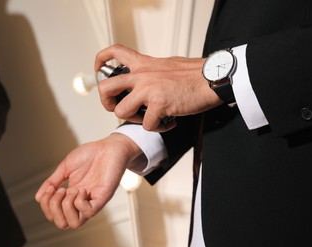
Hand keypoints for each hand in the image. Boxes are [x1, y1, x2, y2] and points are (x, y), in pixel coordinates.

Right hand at [35, 133, 142, 228]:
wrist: (110, 147)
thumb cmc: (91, 155)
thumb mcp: (65, 167)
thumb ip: (52, 181)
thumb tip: (37, 198)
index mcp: (71, 195)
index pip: (54, 214)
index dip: (46, 205)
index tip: (50, 187)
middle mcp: (80, 202)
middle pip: (62, 224)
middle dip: (53, 208)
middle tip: (59, 190)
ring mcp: (92, 201)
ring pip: (75, 224)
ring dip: (66, 207)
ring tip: (71, 190)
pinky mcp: (103, 197)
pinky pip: (89, 212)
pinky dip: (80, 203)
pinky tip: (82, 189)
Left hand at [95, 44, 222, 131]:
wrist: (212, 78)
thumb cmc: (193, 73)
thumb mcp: (165, 65)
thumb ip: (150, 72)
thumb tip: (141, 83)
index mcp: (143, 63)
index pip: (114, 52)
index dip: (101, 60)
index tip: (100, 69)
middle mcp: (141, 76)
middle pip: (105, 88)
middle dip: (106, 102)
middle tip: (118, 107)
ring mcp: (148, 90)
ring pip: (121, 111)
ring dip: (134, 119)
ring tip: (148, 118)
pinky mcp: (159, 105)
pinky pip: (147, 125)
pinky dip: (157, 128)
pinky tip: (168, 122)